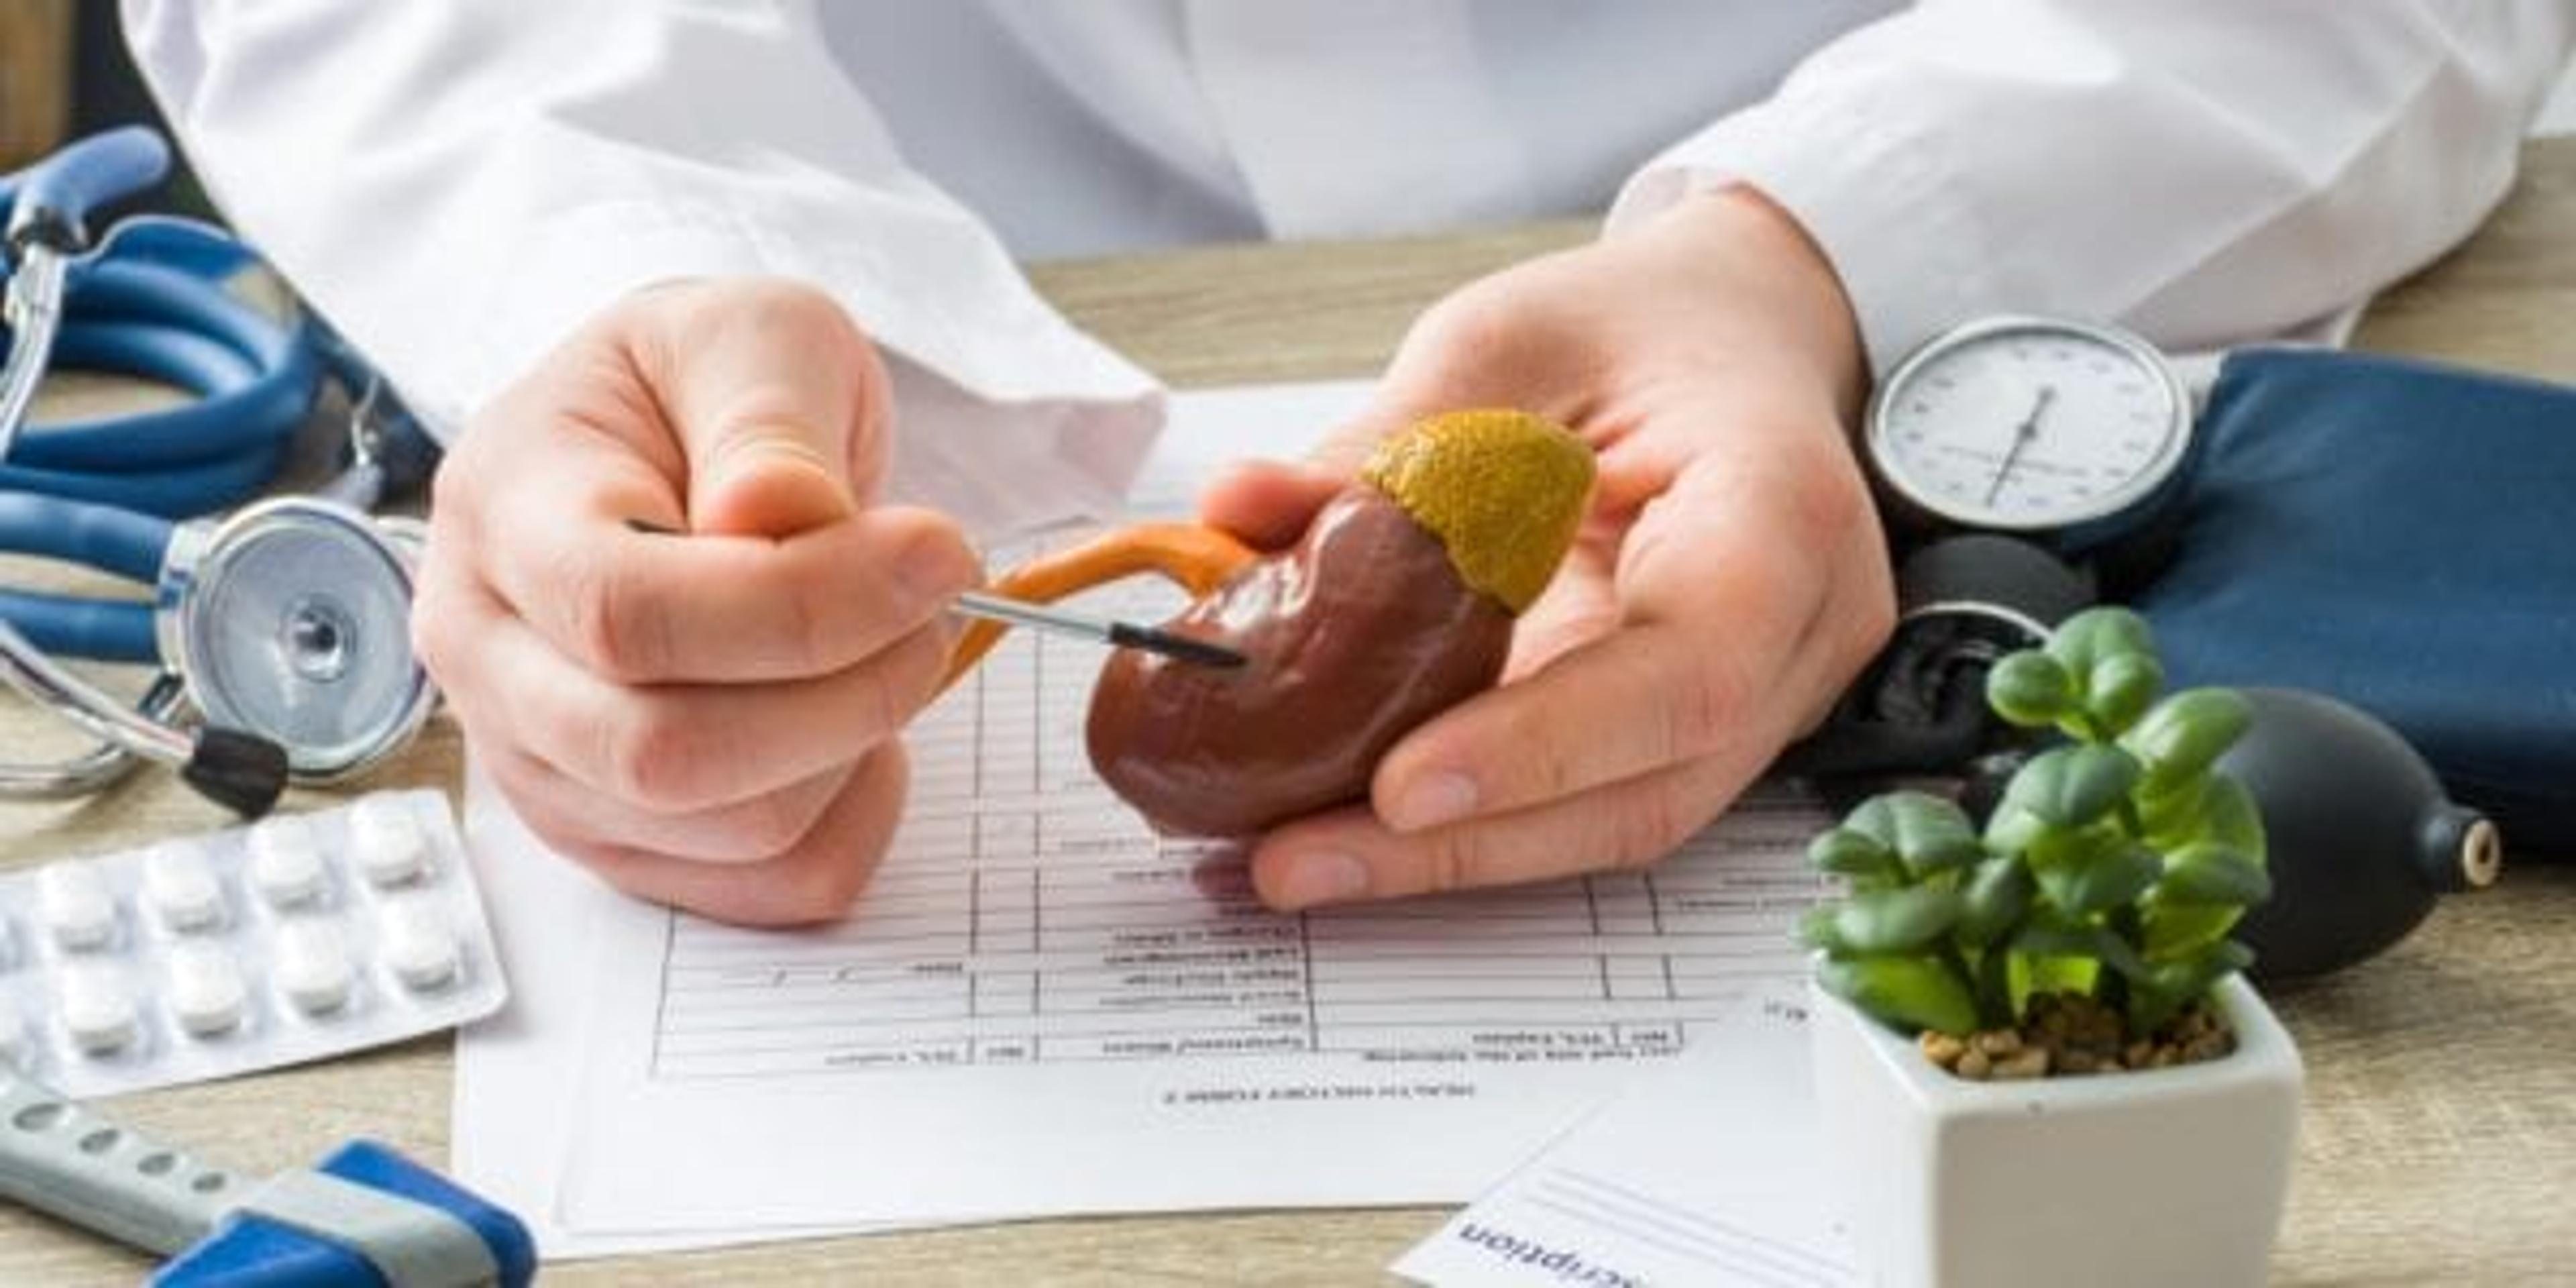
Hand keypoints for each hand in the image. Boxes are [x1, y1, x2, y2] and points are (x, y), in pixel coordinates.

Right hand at [414, 279, 979, 923]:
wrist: (675, 439)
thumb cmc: (705, 384)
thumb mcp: (752, 334)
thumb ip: (768, 416)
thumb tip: (779, 514)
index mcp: (503, 511)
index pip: (626, 614)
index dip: (802, 607)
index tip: (937, 553)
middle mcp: (489, 656)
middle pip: (662, 753)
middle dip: (845, 692)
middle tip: (932, 607)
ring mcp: (544, 764)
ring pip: (730, 830)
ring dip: (858, 743)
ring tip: (892, 643)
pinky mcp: (619, 836)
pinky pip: (766, 885)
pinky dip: (855, 814)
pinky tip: (860, 723)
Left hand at [1202, 189, 1894, 909]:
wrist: (1740, 339)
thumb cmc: (1642, 329)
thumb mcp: (1507, 343)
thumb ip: (1387, 441)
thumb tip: (1239, 513)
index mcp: (1781, 510)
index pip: (1686, 668)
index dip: (1544, 746)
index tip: (1399, 788)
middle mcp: (1799, 632)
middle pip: (1645, 786)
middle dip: (1463, 844)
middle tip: (1293, 856)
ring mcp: (1765, 700)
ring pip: (1616, 821)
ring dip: (1452, 859)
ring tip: (1298, 860)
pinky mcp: (1699, 733)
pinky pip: (1590, 802)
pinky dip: (1474, 828)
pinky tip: (1356, 830)